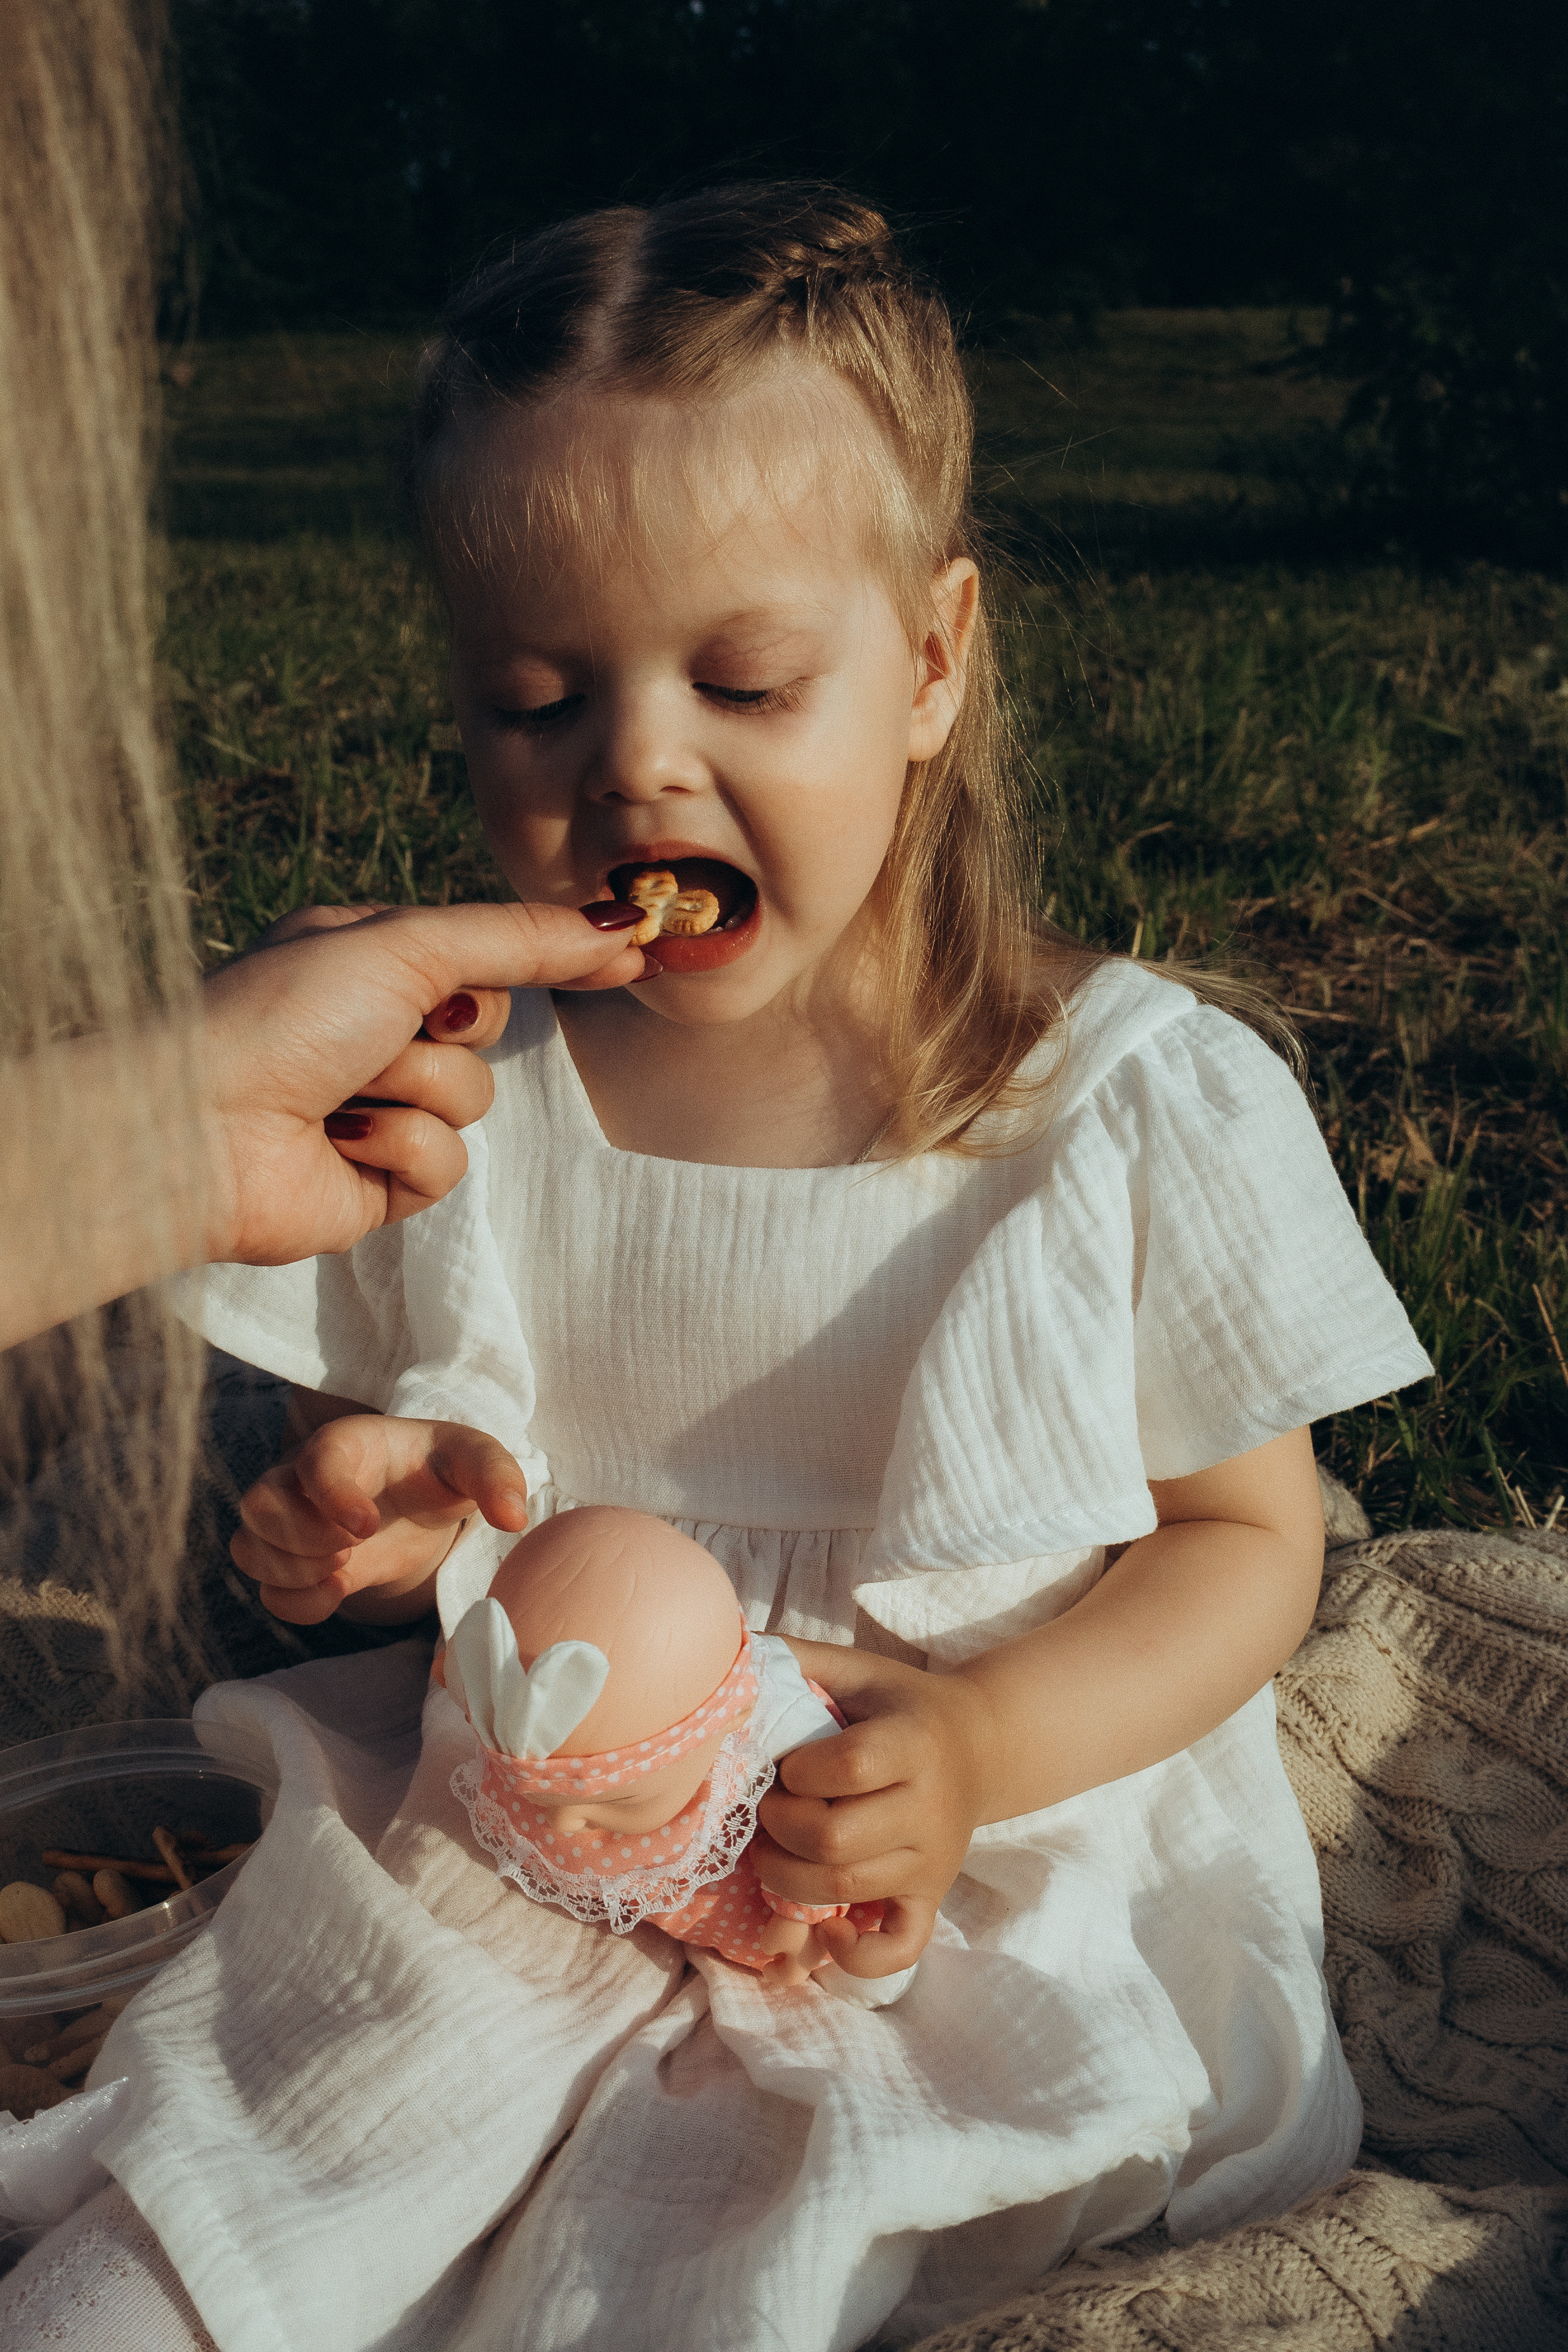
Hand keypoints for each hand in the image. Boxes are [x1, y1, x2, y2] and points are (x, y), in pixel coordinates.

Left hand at [202, 899, 647, 1265]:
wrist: (200, 1129)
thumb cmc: (280, 1017)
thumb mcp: (407, 946)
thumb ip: (519, 939)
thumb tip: (621, 925)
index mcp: (368, 958)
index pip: (488, 951)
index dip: (551, 954)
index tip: (631, 948)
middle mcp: (372, 1029)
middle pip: (491, 1027)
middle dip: (453, 1028)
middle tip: (390, 1028)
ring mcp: (379, 1109)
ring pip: (472, 1100)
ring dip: (418, 1091)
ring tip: (346, 1094)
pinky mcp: (379, 1185)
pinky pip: (447, 1167)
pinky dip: (401, 1152)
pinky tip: (340, 1143)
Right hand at [232, 1413, 529, 1624]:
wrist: (419, 1500)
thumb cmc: (441, 1469)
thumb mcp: (477, 1462)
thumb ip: (497, 1479)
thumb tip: (513, 1518)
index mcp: (347, 1443)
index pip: (314, 1460)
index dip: (331, 1496)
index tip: (365, 1527)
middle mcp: (303, 1477)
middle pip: (260, 1505)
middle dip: (302, 1538)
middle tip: (353, 1549)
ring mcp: (290, 1522)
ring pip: (250, 1547)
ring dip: (292, 1570)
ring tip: (345, 1569)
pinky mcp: (293, 1562)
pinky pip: (267, 1589)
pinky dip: (295, 1602)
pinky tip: (338, 1592)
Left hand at [752, 1645, 990, 1977]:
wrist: (980, 1745)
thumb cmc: (898, 1704)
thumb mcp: (858, 1669)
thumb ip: (797, 1658)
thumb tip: (729, 1648)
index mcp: (913, 1743)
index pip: (847, 1768)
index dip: (797, 1772)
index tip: (785, 1764)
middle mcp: (929, 1808)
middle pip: (834, 1842)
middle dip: (778, 1829)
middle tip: (767, 1811)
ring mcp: (932, 1862)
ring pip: (845, 1891)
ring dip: (787, 1880)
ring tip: (774, 1852)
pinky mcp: (931, 1899)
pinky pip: (898, 1948)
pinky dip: (853, 1957)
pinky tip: (823, 1929)